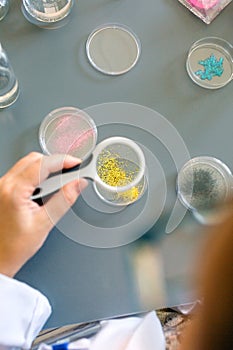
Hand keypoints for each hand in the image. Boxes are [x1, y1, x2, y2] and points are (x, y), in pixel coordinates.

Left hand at [0, 152, 87, 277]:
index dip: (63, 161)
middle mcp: (4, 184)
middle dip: (55, 162)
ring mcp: (1, 186)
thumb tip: (78, 184)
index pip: (43, 165)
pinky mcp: (2, 189)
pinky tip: (44, 188)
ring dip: (45, 168)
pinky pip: (20, 172)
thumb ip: (64, 200)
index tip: (77, 163)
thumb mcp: (45, 223)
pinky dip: (35, 175)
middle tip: (71, 172)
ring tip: (58, 184)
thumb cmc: (15, 246)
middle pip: (34, 159)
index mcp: (14, 191)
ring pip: (27, 164)